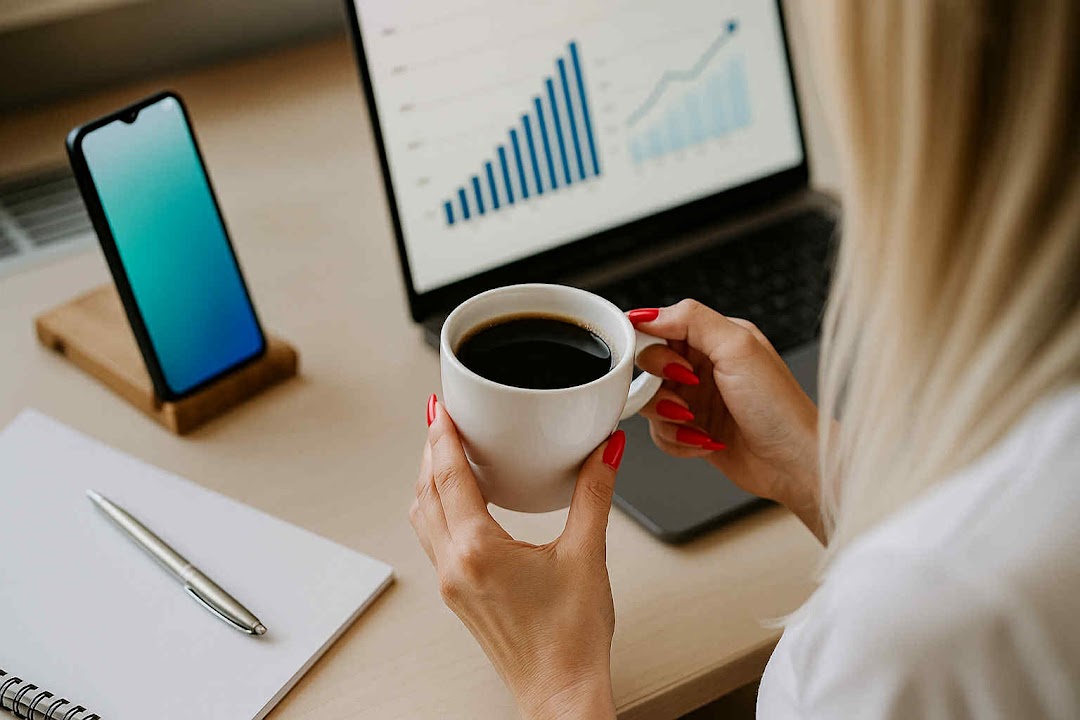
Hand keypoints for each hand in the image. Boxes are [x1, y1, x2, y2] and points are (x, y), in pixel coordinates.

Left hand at [409, 396, 621, 719]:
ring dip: (429, 479)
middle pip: (426, 491)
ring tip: (445, 451)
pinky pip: (434, 538)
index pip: (449, 476)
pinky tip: (460, 500)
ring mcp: (452, 582)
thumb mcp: (588, 556)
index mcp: (478, 550)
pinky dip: (438, 507)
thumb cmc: (570, 640)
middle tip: (443, 418)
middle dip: (431, 450)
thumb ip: (595, 495)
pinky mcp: (459, 594)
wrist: (560, 691)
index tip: (441, 408)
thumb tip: (605, 453)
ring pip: (424, 516)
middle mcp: (455, 565)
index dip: (442, 436)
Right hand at [630, 301, 822, 540]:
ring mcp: (696, 399)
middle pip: (648, 363)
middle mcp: (703, 365)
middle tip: (683, 389)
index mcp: (714, 337)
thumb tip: (647, 314)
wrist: (793, 463)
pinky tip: (704, 440)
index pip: (661, 326)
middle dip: (659, 382)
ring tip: (695, 421)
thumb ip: (691, 320)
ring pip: (648, 400)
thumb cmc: (780, 408)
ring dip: (667, 416)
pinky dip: (676, 439)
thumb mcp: (738, 348)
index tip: (654, 360)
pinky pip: (659, 432)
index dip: (648, 341)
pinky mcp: (691, 430)